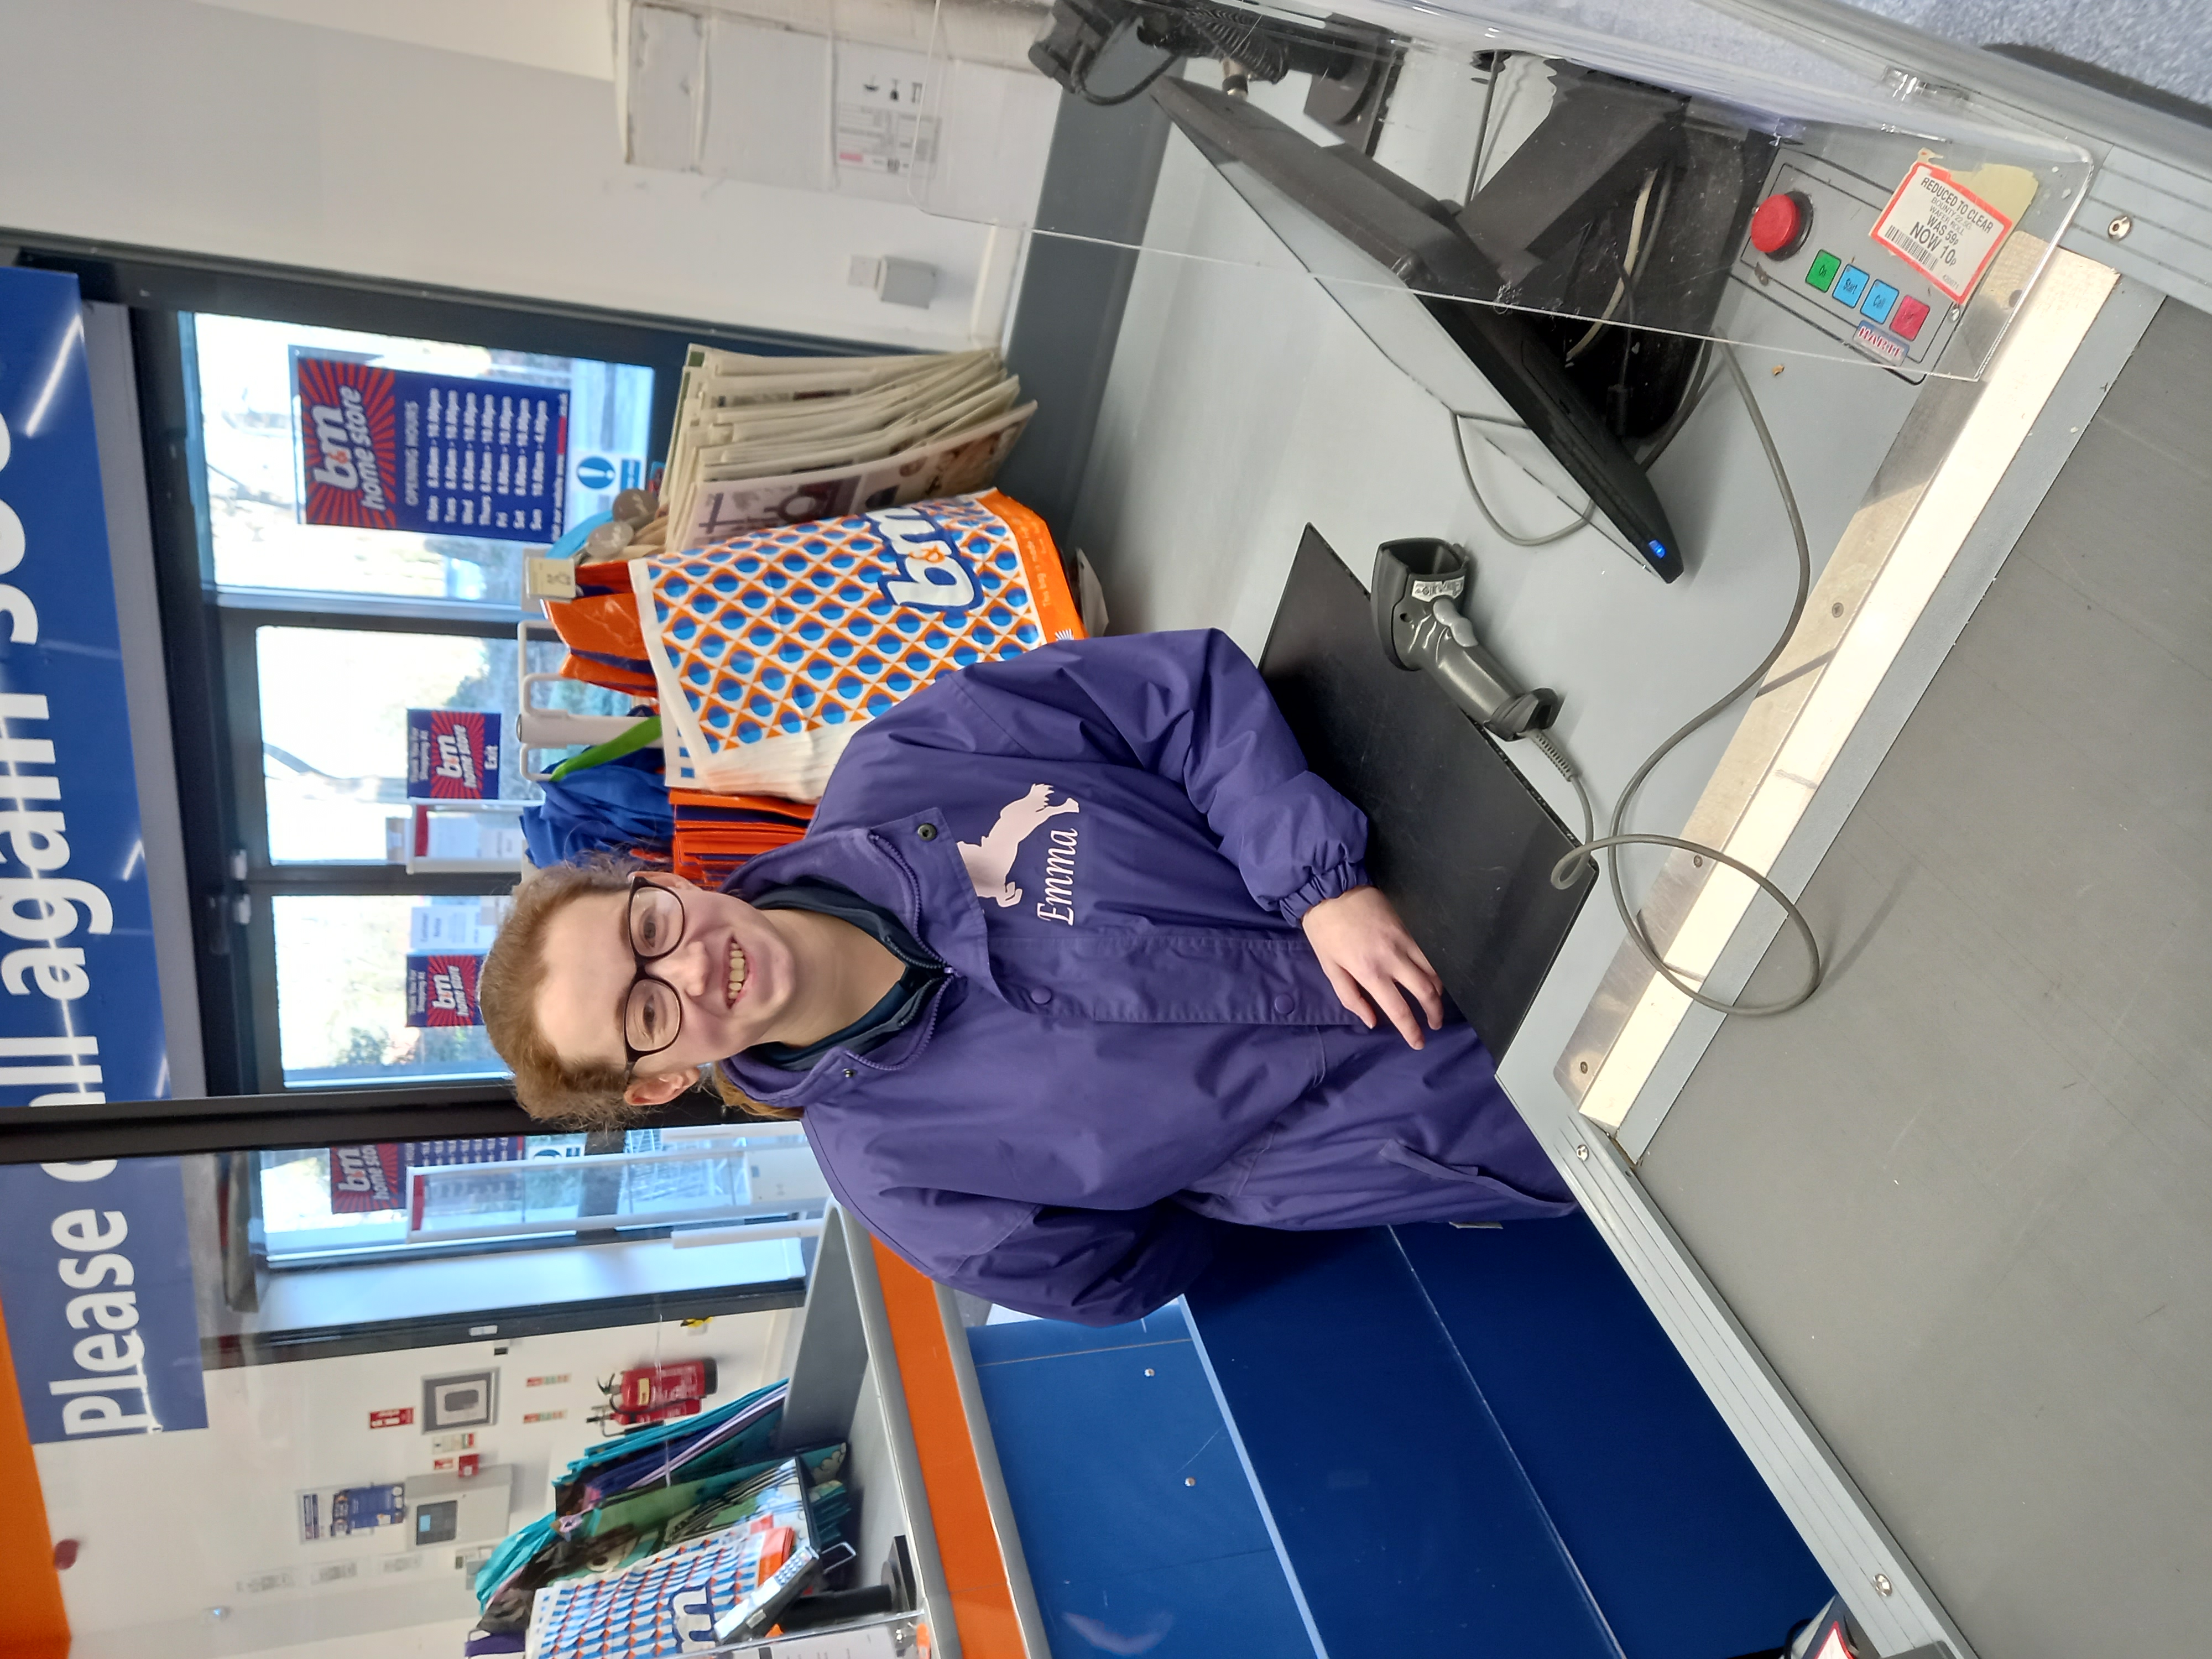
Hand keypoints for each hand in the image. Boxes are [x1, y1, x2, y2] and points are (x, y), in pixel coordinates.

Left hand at [1299, 886, 1443, 1047]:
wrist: (1331, 889)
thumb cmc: (1325, 932)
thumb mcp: (1330, 968)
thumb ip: (1351, 998)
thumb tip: (1373, 1022)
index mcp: (1370, 973)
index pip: (1400, 1010)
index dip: (1412, 1030)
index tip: (1419, 1042)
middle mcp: (1393, 959)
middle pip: (1426, 992)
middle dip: (1435, 1012)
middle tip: (1435, 1023)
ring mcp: (1405, 941)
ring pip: (1434, 971)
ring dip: (1439, 991)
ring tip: (1435, 1002)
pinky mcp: (1410, 926)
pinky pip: (1431, 951)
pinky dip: (1437, 967)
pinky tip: (1434, 975)